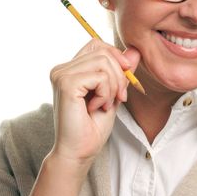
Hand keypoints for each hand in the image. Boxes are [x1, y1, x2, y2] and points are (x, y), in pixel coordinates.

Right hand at [48, 39, 139, 167]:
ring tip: (106, 103)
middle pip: (103, 51)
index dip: (115, 56)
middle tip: (118, 98)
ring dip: (113, 85)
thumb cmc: (92, 127)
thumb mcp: (113, 93)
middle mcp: (62, 69)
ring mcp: (61, 75)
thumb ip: (121, 72)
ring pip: (104, 62)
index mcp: (70, 69)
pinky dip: (106, 93)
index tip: (124, 80)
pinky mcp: (66, 84)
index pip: (96, 44)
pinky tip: (97, 107)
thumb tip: (135, 51)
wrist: (79, 152)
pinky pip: (100, 76)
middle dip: (119, 75)